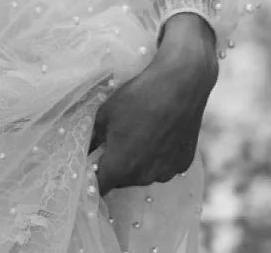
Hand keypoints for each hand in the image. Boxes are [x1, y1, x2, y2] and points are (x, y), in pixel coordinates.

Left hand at [90, 12, 218, 194]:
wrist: (180, 84)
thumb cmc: (138, 97)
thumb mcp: (105, 114)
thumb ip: (93, 137)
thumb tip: (86, 148)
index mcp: (120, 167)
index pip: (101, 186)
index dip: (93, 177)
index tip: (90, 165)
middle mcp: (144, 176)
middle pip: (122, 180)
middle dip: (115, 166)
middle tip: (113, 141)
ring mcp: (166, 172)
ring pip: (144, 174)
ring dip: (137, 162)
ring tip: (138, 132)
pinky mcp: (183, 163)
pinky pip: (163, 166)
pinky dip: (158, 156)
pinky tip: (158, 133)